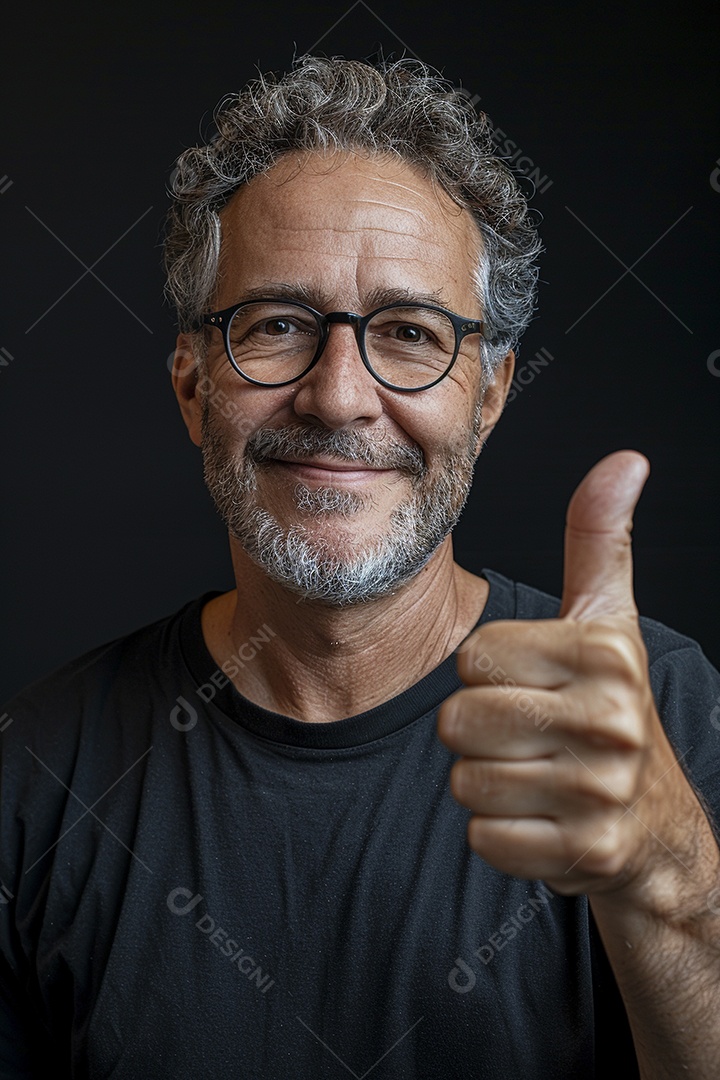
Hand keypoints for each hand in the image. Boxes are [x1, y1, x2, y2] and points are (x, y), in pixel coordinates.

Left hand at [438, 450, 694, 896]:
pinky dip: (500, 833)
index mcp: (604, 655)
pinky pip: (483, 838)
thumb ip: (601, 539)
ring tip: (538, 773)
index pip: (473, 657)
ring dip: (488, 781)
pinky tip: (542, 817)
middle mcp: (610, 722)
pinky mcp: (585, 852)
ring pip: (465, 782)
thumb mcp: (610, 619)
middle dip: (479, 728)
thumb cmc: (611, 705)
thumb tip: (624, 461)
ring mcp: (600, 793)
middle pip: (458, 720)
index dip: (490, 672)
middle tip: (530, 732)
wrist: (652, 821)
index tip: (534, 683)